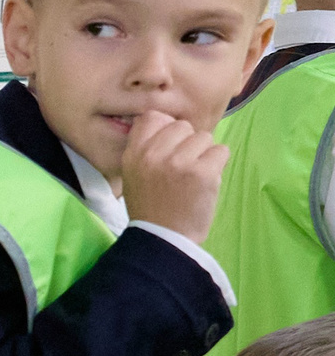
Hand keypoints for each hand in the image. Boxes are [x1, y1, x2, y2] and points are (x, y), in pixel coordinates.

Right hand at [120, 110, 229, 242]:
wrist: (163, 239)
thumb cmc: (151, 207)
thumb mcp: (133, 175)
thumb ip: (146, 149)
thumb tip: (169, 123)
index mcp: (134, 153)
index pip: (153, 117)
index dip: (165, 129)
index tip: (168, 148)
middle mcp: (153, 153)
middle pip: (183, 126)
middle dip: (187, 143)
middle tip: (181, 169)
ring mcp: (178, 162)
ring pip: (204, 137)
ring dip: (204, 155)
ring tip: (193, 177)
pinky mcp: (202, 172)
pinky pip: (221, 151)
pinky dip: (217, 166)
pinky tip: (205, 182)